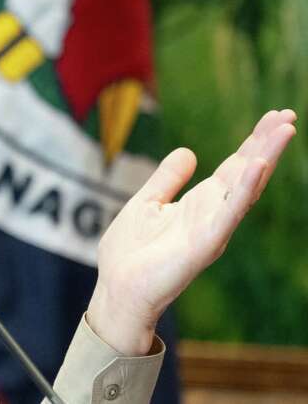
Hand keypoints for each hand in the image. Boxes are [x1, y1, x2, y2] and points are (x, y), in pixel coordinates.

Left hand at [87, 109, 296, 355]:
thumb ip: (168, 179)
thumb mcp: (147, 203)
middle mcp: (212, 214)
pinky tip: (258, 166)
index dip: (252, 142)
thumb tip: (188, 151)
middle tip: (288, 115)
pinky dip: (244, 189)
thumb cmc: (129, 253)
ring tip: (285, 131)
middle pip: (246, 173)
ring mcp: (212, 229)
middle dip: (266, 144)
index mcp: (199, 204)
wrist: (117, 289)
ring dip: (264, 158)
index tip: (273, 116)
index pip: (233, 167)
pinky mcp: (204, 244)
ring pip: (245, 188)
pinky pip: (228, 213)